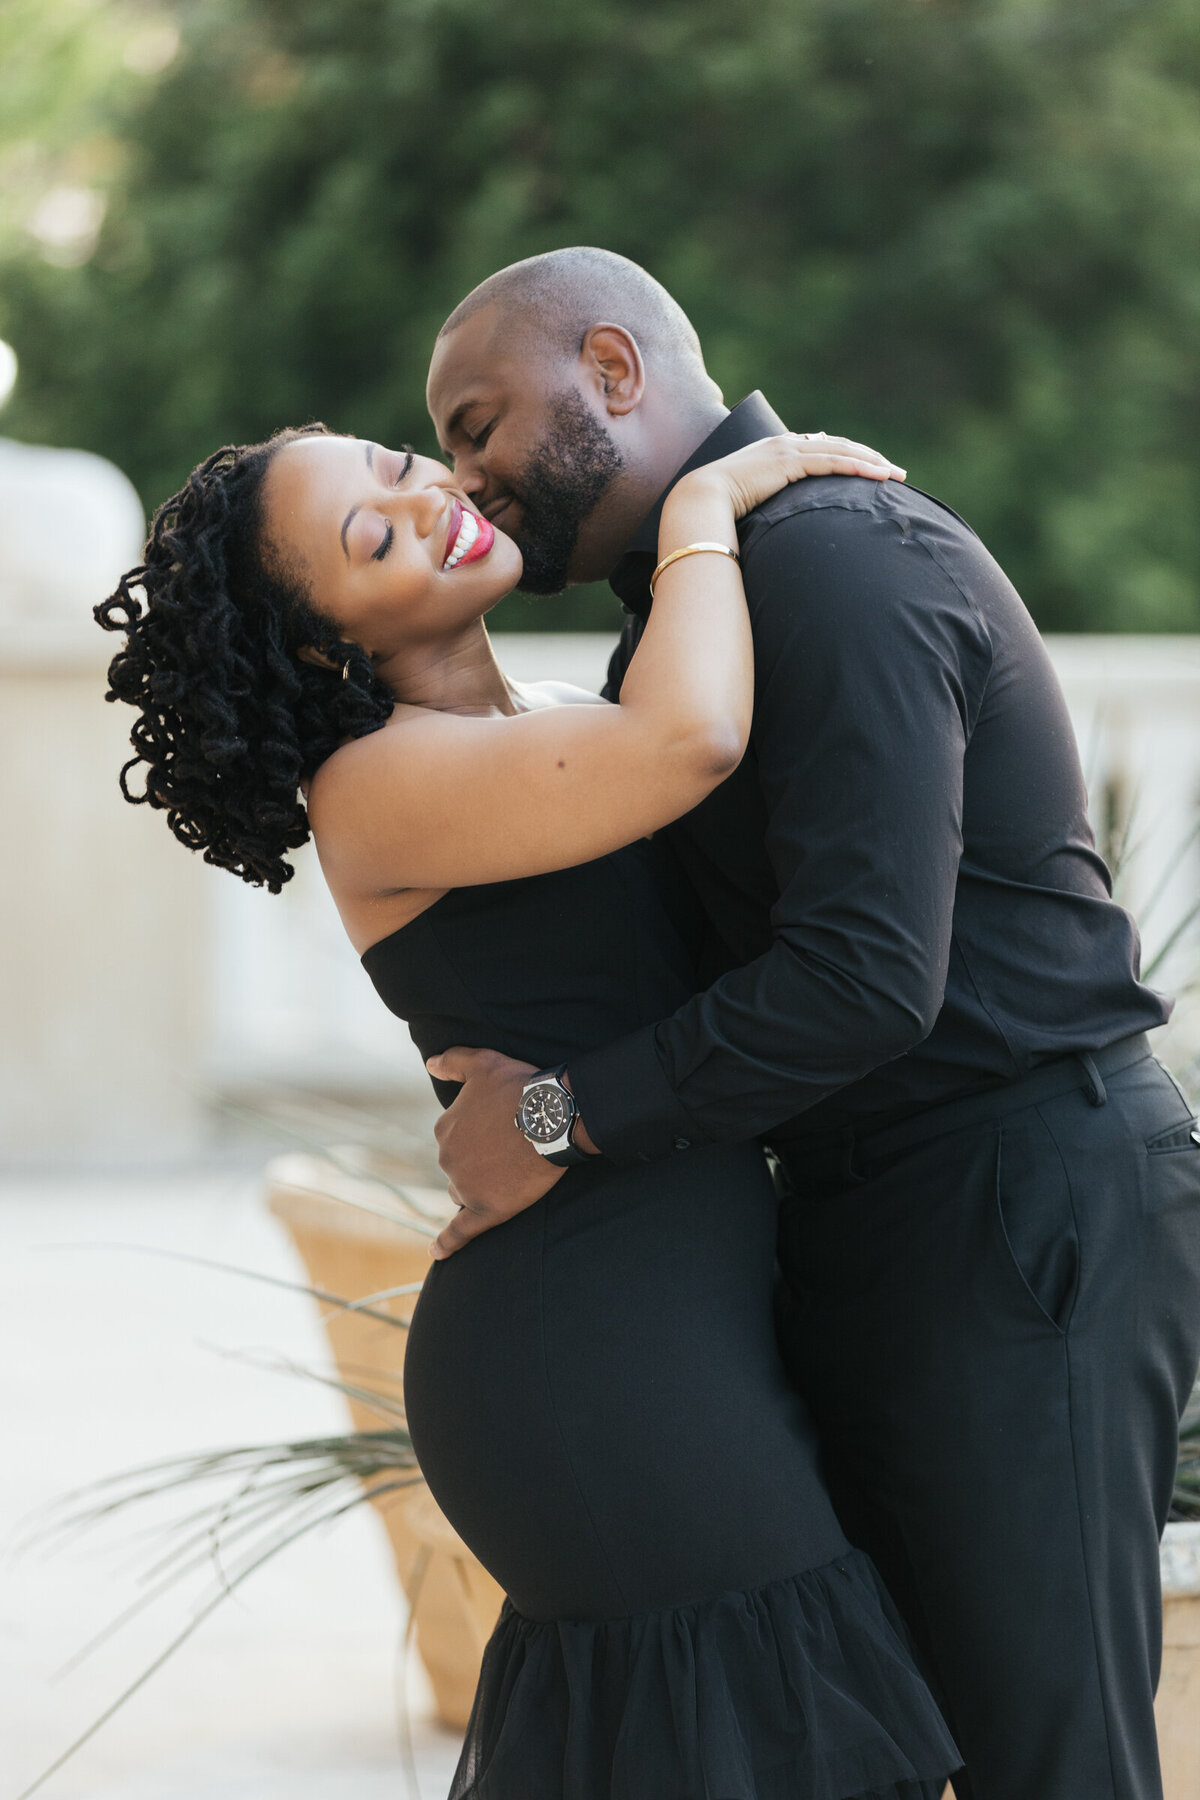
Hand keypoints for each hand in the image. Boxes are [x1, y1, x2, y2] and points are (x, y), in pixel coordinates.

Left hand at [424, 1047, 567, 1256]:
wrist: (552, 1117)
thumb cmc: (520, 1087)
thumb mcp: (483, 1062)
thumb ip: (453, 1060)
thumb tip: (429, 1062)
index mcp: (445, 1129)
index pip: (454, 1139)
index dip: (477, 1137)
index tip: (500, 1131)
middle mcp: (447, 1158)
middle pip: (458, 1167)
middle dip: (478, 1162)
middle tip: (511, 1151)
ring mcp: (465, 1185)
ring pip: (463, 1192)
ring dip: (478, 1187)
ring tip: (509, 1177)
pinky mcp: (486, 1210)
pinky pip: (460, 1231)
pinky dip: (446, 1243)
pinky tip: (436, 1252)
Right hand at [675, 432, 905, 522]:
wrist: (700, 499)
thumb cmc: (717, 508)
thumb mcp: (748, 500)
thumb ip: (767, 500)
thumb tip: (780, 521)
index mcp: (775, 450)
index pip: (821, 448)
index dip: (848, 456)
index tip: (870, 468)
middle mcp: (784, 443)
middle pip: (838, 445)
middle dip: (869, 458)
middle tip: (895, 472)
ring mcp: (787, 449)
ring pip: (842, 450)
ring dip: (872, 463)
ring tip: (896, 475)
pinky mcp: (790, 462)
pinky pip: (833, 462)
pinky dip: (858, 468)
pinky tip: (879, 477)